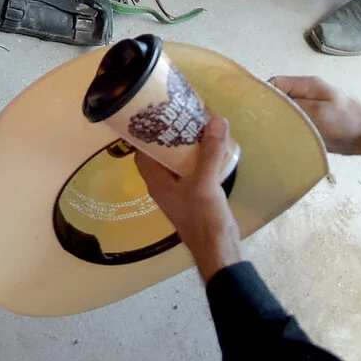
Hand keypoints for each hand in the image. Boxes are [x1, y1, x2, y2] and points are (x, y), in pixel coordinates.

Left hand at [130, 117, 243, 279]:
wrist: (218, 248)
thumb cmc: (203, 217)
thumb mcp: (205, 182)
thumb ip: (210, 152)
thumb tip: (216, 120)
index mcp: (156, 180)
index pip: (141, 150)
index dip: (146, 131)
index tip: (156, 111)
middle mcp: (163, 183)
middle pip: (161, 152)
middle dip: (170, 133)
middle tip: (181, 112)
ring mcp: (179, 189)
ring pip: (177, 160)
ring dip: (186, 144)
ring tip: (197, 122)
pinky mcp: (194, 193)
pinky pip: (192, 168)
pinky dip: (199, 156)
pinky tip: (212, 144)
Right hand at [270, 76, 360, 158]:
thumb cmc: (347, 122)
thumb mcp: (319, 113)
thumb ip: (294, 108)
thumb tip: (271, 106)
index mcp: (306, 85)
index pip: (275, 83)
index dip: (264, 95)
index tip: (257, 112)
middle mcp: (303, 94)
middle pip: (277, 98)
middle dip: (270, 111)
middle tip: (262, 126)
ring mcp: (306, 108)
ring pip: (282, 112)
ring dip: (278, 122)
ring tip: (271, 135)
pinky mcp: (308, 122)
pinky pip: (290, 124)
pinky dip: (286, 131)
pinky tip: (281, 140)